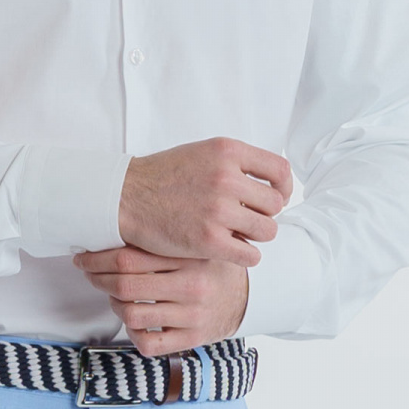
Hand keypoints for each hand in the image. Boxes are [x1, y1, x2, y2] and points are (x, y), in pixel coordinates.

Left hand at [72, 248, 248, 353]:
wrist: (248, 296)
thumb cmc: (211, 265)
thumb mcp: (196, 242)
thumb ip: (164, 237)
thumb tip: (113, 223)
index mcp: (191, 257)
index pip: (128, 258)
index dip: (97, 259)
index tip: (84, 257)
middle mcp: (192, 287)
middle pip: (125, 286)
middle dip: (98, 280)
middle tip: (90, 274)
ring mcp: (193, 316)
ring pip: (131, 316)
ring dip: (114, 305)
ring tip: (115, 296)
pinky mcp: (193, 339)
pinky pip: (149, 343)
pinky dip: (134, 334)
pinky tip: (136, 321)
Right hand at [116, 137, 291, 264]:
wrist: (125, 197)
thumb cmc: (162, 176)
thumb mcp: (202, 152)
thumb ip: (235, 162)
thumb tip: (270, 181)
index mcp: (228, 152)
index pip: (280, 171)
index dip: (284, 188)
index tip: (276, 198)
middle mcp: (226, 178)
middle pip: (275, 205)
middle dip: (265, 215)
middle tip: (249, 220)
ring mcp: (218, 210)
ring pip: (266, 231)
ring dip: (256, 236)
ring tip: (238, 234)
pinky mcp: (209, 240)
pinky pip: (250, 255)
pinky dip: (246, 256)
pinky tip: (233, 251)